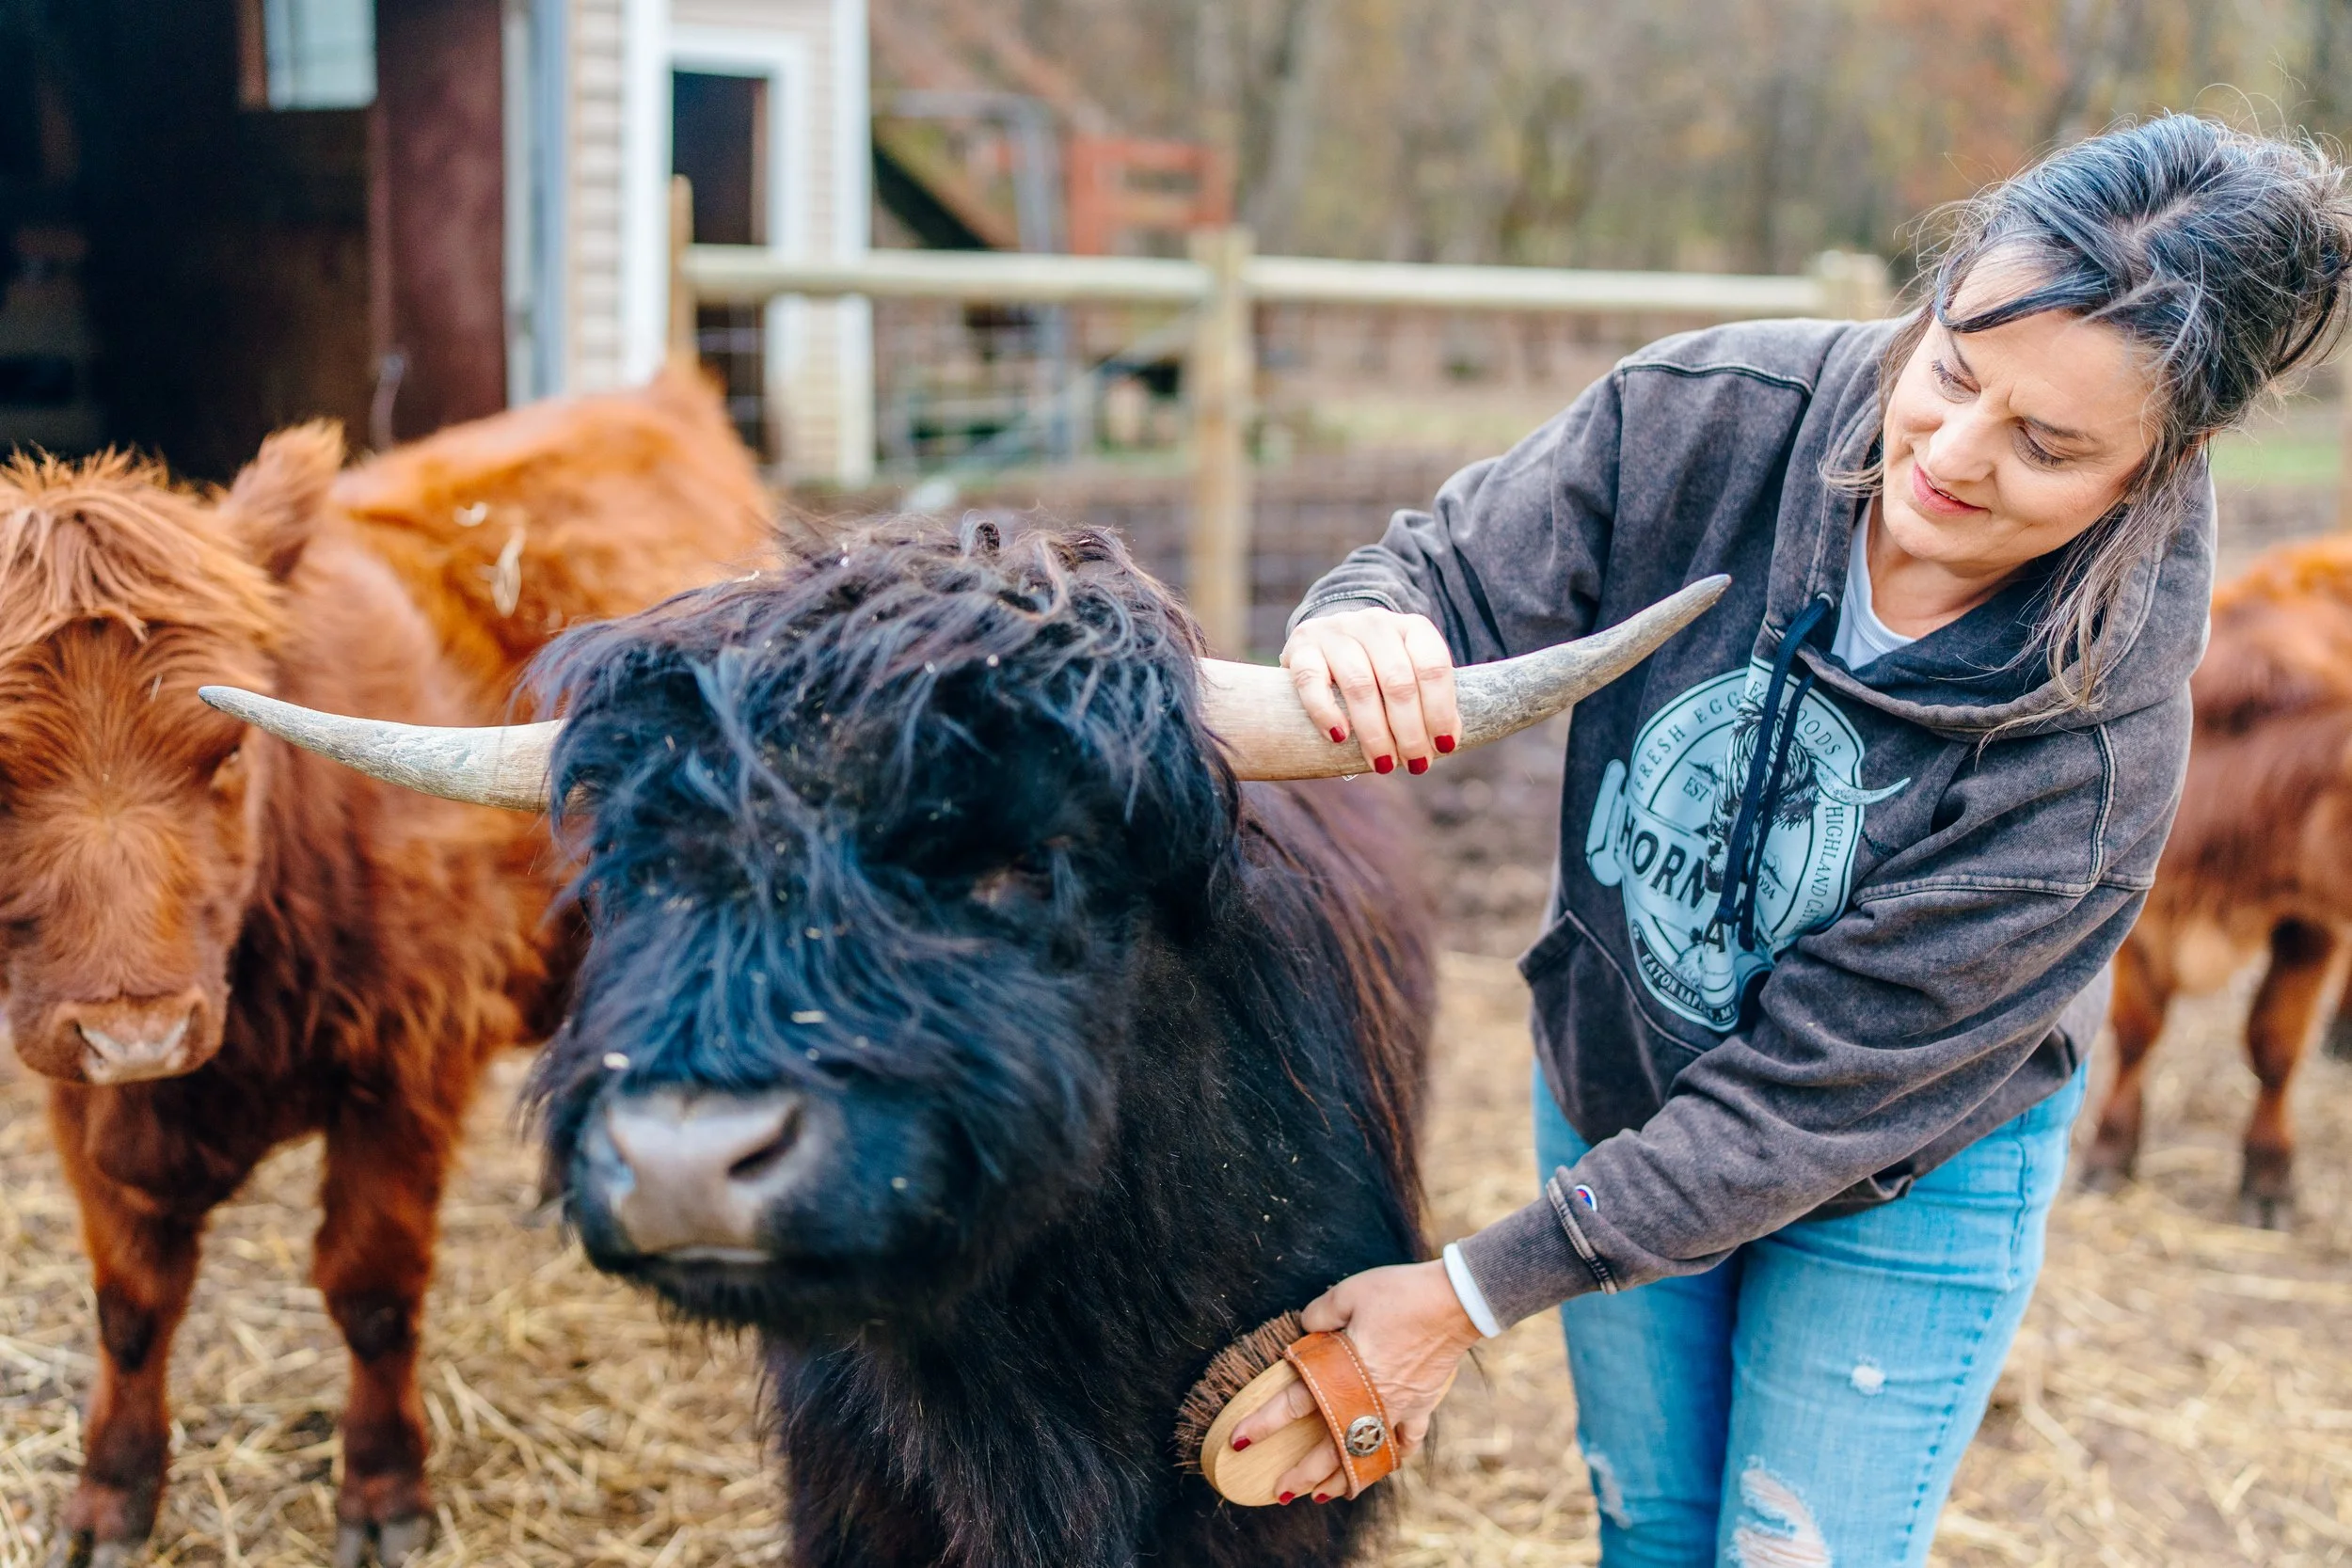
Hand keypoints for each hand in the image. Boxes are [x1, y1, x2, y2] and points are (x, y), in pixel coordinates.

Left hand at [1226, 1260, 1481, 1503]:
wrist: (1455, 1301)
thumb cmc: (1399, 1294)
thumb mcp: (1349, 1294)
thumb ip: (1319, 1313)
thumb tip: (1306, 1328)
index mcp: (1344, 1372)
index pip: (1293, 1403)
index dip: (1264, 1423)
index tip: (1240, 1440)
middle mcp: (1369, 1399)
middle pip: (1329, 1447)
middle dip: (1302, 1473)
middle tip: (1279, 1491)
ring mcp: (1398, 1407)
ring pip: (1366, 1455)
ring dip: (1343, 1478)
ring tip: (1322, 1496)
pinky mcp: (1422, 1405)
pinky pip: (1407, 1442)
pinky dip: (1394, 1455)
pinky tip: (1384, 1465)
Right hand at [1280, 609, 1458, 775]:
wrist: (1326, 639)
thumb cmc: (1377, 668)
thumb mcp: (1410, 673)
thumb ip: (1428, 700)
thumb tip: (1445, 743)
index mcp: (1411, 627)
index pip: (1433, 666)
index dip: (1441, 710)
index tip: (1443, 746)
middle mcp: (1375, 624)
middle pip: (1398, 681)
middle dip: (1410, 730)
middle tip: (1414, 764)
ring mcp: (1336, 632)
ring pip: (1359, 685)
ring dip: (1374, 732)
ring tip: (1382, 763)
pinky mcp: (1302, 646)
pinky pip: (1311, 681)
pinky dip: (1326, 712)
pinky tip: (1339, 737)